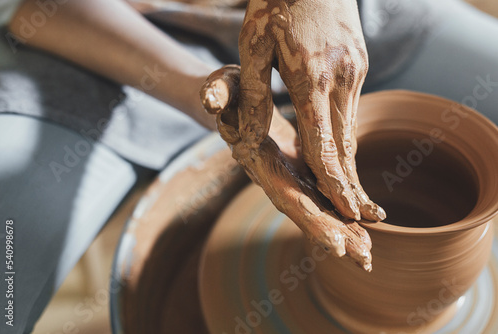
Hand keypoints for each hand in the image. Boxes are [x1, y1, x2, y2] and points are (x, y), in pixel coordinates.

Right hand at [201, 65, 372, 270]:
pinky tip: (367, 218)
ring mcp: (289, 173)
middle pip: (306, 210)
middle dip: (334, 235)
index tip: (334, 244)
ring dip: (342, 229)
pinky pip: (324, 191)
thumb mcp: (222, 85)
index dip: (309, 219)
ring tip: (367, 254)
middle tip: (364, 259)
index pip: (284, 194)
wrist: (236, 98)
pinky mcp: (301, 167)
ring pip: (318, 205)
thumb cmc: (228, 91)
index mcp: (259, 160)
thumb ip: (217, 92)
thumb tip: (211, 100)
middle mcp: (274, 174)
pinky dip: (345, 206)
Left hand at [236, 0, 385, 220]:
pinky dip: (345, 135)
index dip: (334, 181)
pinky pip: (351, 109)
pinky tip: (344, 152)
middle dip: (350, 183)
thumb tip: (249, 132)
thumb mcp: (253, 43)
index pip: (324, 143)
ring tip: (354, 195)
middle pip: (345, 144)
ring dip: (350, 163)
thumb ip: (252, 91)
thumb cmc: (275, 1)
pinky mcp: (358, 64)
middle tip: (359, 216)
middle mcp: (340, 78)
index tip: (346, 211)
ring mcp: (354, 70)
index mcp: (310, 77)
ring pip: (350, 128)